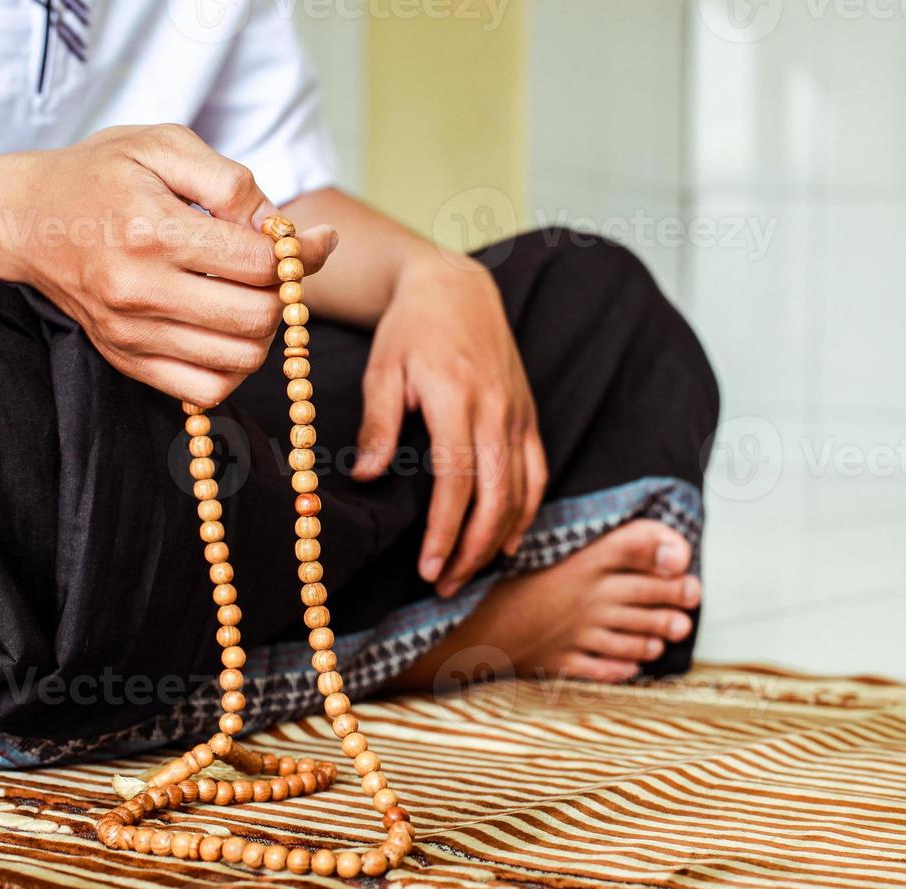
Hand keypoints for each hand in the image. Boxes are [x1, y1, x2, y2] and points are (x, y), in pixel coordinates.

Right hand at [0, 125, 336, 405]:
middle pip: (258, 318)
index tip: (314, 240)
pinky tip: (227, 330)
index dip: (303, 253)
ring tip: (251, 296)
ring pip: (240, 359)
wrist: (24, 219)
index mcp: (152, 231)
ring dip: (264, 332)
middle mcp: (140, 289)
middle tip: (277, 271)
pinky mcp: (127, 360)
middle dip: (285, 294)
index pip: (261, 264)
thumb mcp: (163, 146)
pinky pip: (206, 391)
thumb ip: (230, 182)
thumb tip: (282, 230)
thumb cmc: (100, 175)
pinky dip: (233, 367)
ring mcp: (131, 333)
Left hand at [352, 255, 547, 597]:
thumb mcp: (383, 367)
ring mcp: (519, 415)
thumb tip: (368, 477)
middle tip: (444, 586)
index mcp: (457, 398)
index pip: (457, 479)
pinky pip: (537, 474)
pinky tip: (507, 543)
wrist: (458, 287)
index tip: (428, 568)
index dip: (445, 530)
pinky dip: (527, 513)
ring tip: (467, 574)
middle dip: (470, 549)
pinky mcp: (529, 416)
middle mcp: (497, 410)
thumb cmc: (411, 329)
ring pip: (520, 492)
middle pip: (494, 497)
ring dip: (496, 540)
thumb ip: (378, 422)